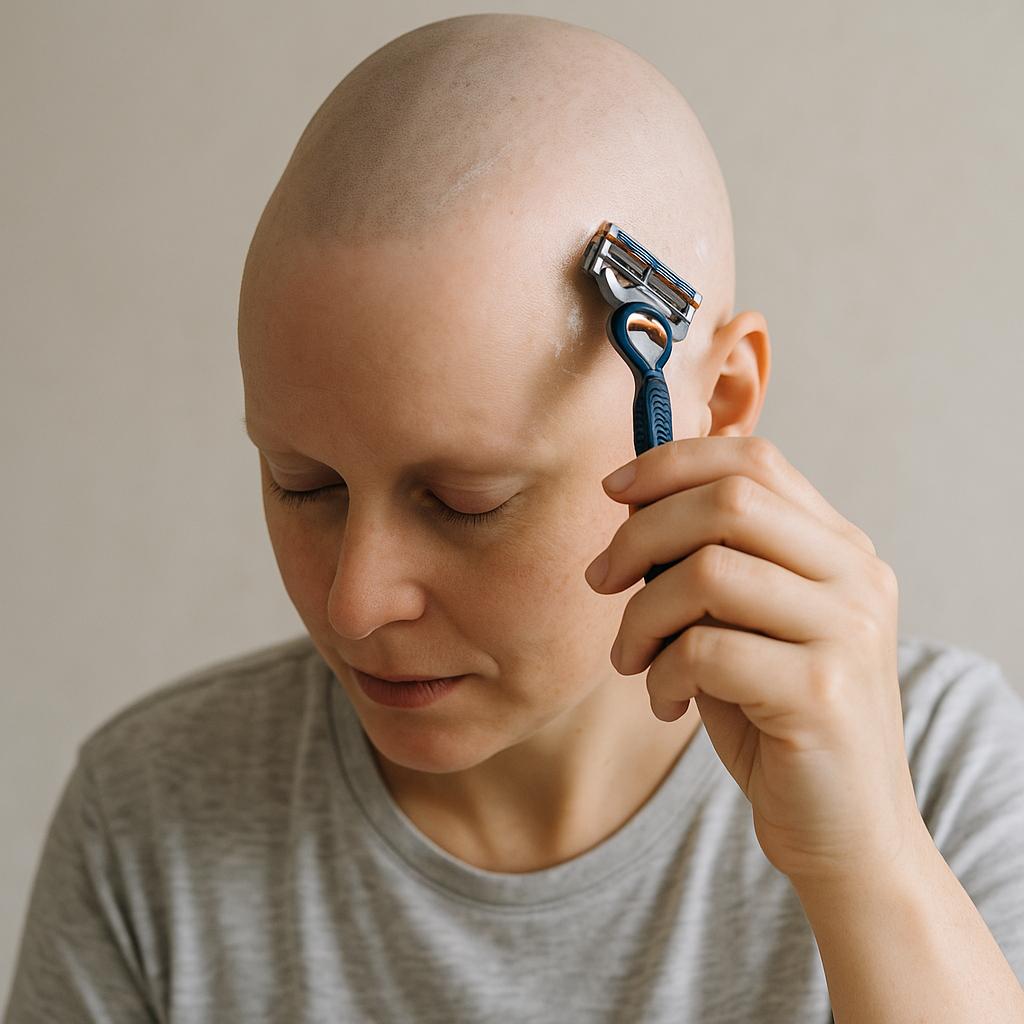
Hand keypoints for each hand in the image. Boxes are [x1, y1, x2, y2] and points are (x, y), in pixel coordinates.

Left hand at [585, 436, 927, 886]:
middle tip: (600, 581)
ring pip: (706, 572)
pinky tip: (666, 702)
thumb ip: (709, 562)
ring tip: (631, 657)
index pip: (755, 460)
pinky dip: (662, 673)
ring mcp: (846, 633)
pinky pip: (704, 650)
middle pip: (727, 501)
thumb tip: (633, 502)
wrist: (844, 832)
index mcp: (840, 549)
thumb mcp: (743, 624)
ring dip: (641, 614)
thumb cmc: (775, 719)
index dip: (671, 462)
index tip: (613, 493)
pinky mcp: (821, 694)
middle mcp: (857, 578)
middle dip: (640, 534)